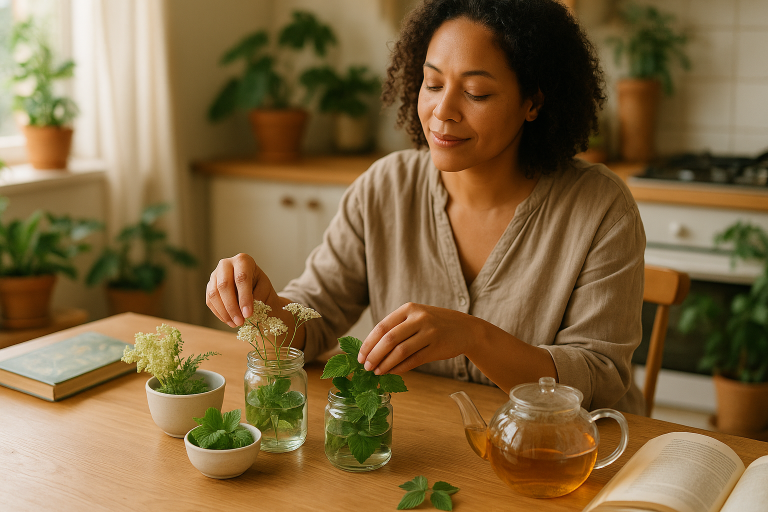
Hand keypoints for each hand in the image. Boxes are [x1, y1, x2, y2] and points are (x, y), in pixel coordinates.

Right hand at [206, 253, 277, 327]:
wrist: (252, 287)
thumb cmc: (260, 286)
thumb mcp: (265, 289)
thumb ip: (258, 297)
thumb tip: (248, 311)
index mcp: (243, 260)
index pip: (242, 278)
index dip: (245, 297)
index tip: (249, 314)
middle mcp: (226, 264)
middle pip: (224, 285)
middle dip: (232, 307)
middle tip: (241, 322)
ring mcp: (215, 275)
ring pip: (214, 294)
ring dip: (224, 312)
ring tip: (236, 324)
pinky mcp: (209, 286)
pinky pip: (210, 301)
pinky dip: (219, 314)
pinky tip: (229, 321)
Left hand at [357, 302, 475, 374]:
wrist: (466, 329)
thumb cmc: (436, 324)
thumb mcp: (417, 317)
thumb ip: (397, 328)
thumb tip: (372, 349)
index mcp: (409, 308)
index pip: (382, 326)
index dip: (368, 343)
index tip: (360, 356)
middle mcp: (419, 318)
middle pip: (389, 339)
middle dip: (374, 355)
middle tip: (366, 367)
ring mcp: (429, 333)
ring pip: (400, 351)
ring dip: (385, 364)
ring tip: (376, 372)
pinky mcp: (437, 348)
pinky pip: (413, 360)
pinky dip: (400, 368)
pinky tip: (391, 373)